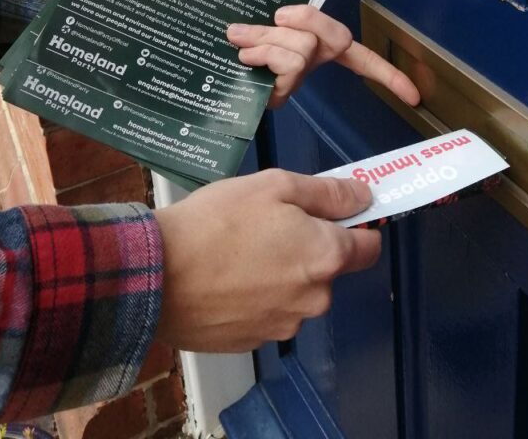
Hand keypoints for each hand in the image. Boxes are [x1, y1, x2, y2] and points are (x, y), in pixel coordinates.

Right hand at [153, 170, 380, 351]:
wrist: (157, 275)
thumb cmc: (218, 221)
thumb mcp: (275, 185)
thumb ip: (328, 193)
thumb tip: (364, 197)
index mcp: (326, 257)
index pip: (369, 247)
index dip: (356, 226)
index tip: (331, 213)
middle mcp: (314, 298)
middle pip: (328, 269)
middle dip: (308, 248)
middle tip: (268, 224)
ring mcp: (284, 325)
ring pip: (297, 292)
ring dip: (280, 273)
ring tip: (240, 250)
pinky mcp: (253, 340)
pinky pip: (267, 311)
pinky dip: (255, 295)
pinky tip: (227, 277)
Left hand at [227, 5, 420, 108]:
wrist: (192, 71)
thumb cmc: (232, 37)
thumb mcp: (268, 23)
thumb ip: (280, 20)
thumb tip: (281, 16)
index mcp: (315, 46)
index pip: (360, 59)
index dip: (387, 75)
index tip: (413, 98)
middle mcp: (308, 65)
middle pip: (331, 37)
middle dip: (302, 23)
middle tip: (273, 18)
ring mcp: (291, 82)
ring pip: (304, 50)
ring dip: (272, 39)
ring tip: (241, 40)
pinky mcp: (273, 93)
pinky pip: (285, 64)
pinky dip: (264, 51)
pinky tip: (242, 55)